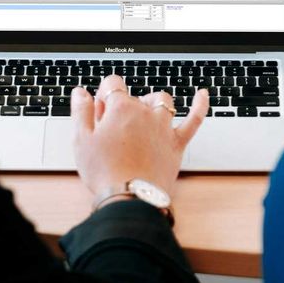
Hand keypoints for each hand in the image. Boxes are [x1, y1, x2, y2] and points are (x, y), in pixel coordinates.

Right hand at [72, 75, 208, 199]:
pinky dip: (199, 105)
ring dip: (150, 103)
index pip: (112, 84)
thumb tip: (80, 92)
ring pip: (161, 102)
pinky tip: (203, 94)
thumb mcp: (81, 140)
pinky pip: (194, 119)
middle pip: (133, 96)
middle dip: (121, 107)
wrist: (130, 198)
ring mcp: (163, 127)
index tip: (99, 112)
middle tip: (110, 131)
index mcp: (120, 108)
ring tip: (140, 117)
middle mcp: (145, 112)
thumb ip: (81, 111)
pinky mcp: (176, 143)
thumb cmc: (104, 171)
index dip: (103, 96)